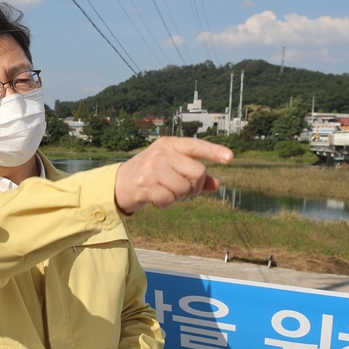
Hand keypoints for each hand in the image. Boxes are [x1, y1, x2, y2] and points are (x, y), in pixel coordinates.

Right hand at [114, 137, 232, 214]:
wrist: (118, 184)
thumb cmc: (150, 174)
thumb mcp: (171, 168)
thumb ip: (193, 174)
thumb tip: (216, 184)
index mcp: (169, 144)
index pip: (196, 146)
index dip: (214, 152)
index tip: (230, 158)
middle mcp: (161, 153)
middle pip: (197, 172)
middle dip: (195, 186)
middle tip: (183, 190)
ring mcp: (152, 168)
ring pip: (184, 189)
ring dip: (179, 197)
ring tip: (166, 192)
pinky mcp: (144, 184)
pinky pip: (169, 200)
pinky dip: (166, 204)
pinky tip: (156, 199)